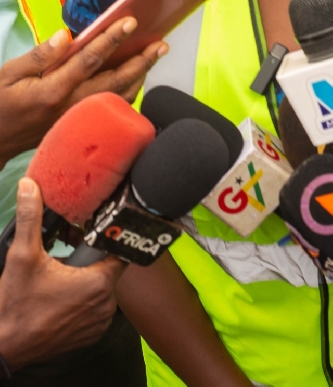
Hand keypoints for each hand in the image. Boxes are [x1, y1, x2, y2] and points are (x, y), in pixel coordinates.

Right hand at [0, 17, 167, 166]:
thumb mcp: (9, 73)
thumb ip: (40, 55)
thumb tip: (67, 36)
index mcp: (52, 91)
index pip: (88, 61)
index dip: (111, 39)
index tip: (130, 22)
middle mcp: (70, 107)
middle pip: (114, 82)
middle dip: (140, 62)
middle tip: (160, 44)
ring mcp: (78, 120)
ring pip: (118, 98)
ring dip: (140, 76)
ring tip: (154, 57)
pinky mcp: (80, 127)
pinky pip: (111, 109)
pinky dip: (129, 93)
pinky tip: (137, 78)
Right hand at [0, 178, 124, 370]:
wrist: (4, 347)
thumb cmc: (15, 306)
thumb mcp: (22, 256)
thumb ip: (31, 217)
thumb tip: (30, 187)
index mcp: (99, 282)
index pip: (120, 251)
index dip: (107, 241)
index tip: (93, 235)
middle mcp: (106, 304)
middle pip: (109, 269)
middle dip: (91, 260)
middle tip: (68, 257)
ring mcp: (99, 323)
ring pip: (102, 289)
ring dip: (87, 281)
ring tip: (63, 278)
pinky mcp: (91, 336)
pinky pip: (95, 309)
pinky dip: (83, 302)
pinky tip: (62, 297)